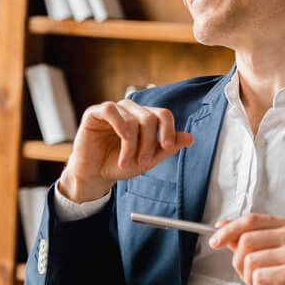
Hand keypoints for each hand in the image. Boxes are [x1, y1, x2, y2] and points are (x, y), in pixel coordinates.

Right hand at [58, 99, 192, 202]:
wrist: (95, 174)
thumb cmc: (119, 164)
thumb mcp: (148, 159)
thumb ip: (166, 148)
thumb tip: (189, 138)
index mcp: (144, 118)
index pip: (163, 114)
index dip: (168, 130)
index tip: (167, 147)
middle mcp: (130, 110)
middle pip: (150, 118)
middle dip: (149, 143)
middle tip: (143, 162)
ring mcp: (113, 110)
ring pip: (133, 119)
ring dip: (133, 145)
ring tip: (127, 162)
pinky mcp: (95, 112)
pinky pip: (112, 111)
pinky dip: (120, 130)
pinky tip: (120, 145)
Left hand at [209, 214, 284, 284]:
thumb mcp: (270, 256)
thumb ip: (247, 240)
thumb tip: (222, 226)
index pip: (250, 220)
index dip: (228, 230)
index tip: (214, 241)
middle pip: (245, 241)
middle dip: (239, 263)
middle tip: (249, 275)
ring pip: (250, 261)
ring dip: (249, 278)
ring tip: (263, 283)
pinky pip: (258, 276)